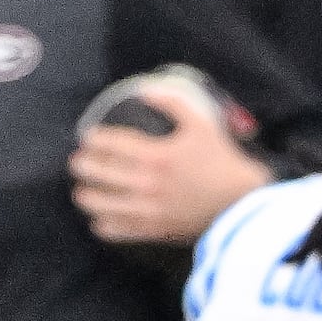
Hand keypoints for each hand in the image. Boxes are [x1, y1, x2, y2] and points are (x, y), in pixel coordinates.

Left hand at [72, 72, 270, 246]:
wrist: (241, 202)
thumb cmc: (222, 161)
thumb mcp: (201, 124)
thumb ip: (172, 103)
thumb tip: (145, 90)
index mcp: (156, 155)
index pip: (109, 144)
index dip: (93, 139)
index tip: (89, 138)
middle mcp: (146, 183)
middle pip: (97, 172)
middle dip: (82, 165)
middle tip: (80, 162)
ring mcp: (148, 209)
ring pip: (99, 203)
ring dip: (86, 195)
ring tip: (83, 191)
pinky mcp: (154, 229)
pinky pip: (116, 230)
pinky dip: (103, 224)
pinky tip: (100, 218)